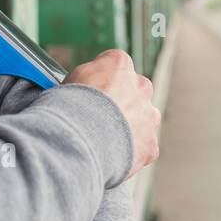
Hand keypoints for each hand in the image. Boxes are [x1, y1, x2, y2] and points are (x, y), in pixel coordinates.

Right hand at [64, 49, 159, 180]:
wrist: (82, 139)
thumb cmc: (71, 106)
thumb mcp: (70, 78)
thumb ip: (86, 78)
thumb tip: (85, 86)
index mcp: (120, 64)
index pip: (114, 66)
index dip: (101, 80)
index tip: (91, 91)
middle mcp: (141, 86)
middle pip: (134, 91)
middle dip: (121, 102)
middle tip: (101, 116)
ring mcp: (149, 116)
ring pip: (143, 120)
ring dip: (130, 127)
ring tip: (105, 139)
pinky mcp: (150, 145)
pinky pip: (143, 147)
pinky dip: (130, 152)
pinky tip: (112, 156)